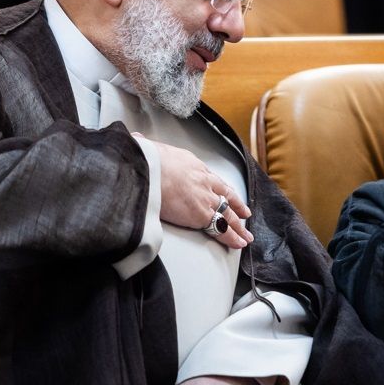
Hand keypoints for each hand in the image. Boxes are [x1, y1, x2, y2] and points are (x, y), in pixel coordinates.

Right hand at [133, 133, 252, 248]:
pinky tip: (238, 243)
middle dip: (238, 207)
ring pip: (227, 214)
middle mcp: (204, 181)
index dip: (222, 188)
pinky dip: (231, 237)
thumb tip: (137, 141)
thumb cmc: (146, 160)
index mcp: (193, 165)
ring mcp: (205, 198)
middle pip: (226, 196)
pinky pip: (220, 228)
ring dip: (238, 226)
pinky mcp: (201, 214)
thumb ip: (146, 147)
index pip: (212, 179)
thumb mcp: (148, 148)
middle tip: (246, 214)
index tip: (227, 194)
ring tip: (246, 237)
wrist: (148, 168)